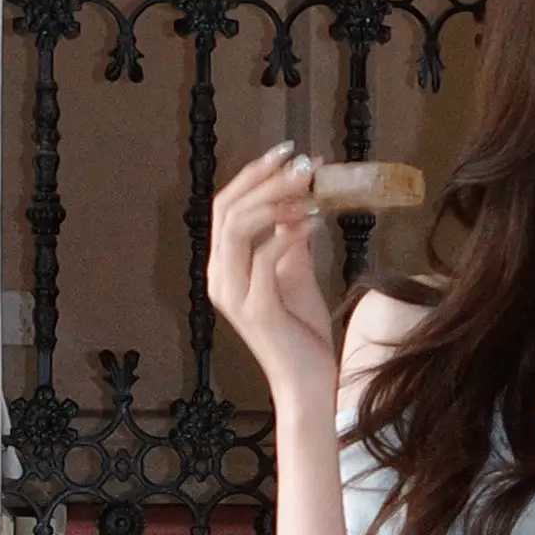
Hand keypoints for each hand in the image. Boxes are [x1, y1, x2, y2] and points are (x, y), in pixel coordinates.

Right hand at [208, 144, 337, 407]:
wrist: (309, 382)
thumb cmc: (301, 332)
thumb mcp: (294, 275)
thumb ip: (288, 241)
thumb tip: (298, 204)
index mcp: (225, 267)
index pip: (226, 207)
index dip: (254, 175)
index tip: (287, 153)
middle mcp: (220, 277)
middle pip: (227, 209)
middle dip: (265, 179)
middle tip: (303, 162)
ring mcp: (233, 293)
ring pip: (238, 226)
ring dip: (276, 199)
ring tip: (309, 185)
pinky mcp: (255, 309)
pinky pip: (264, 257)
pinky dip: (288, 232)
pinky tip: (314, 221)